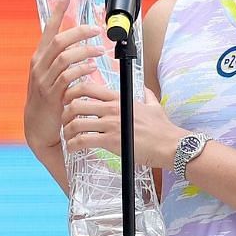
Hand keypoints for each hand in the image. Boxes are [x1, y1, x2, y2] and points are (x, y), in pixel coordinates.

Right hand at [24, 0, 104, 153]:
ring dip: (85, 51)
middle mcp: (38, 65)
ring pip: (64, 57)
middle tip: (96, 30)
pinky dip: (81, 70)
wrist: (37, 126)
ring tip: (100, 51)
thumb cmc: (49, 99)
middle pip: (59, 41)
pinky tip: (92, 68)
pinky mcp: (51, 94)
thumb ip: (61, 61)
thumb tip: (79, 45)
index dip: (56, 13)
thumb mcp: (51, 76)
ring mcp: (43, 80)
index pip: (48, 30)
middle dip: (79, 32)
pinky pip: (67, 77)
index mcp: (39, 57)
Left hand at [61, 82, 185, 169]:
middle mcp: (112, 109)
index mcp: (119, 99)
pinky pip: (83, 140)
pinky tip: (73, 148)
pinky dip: (73, 145)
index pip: (87, 87)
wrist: (171, 146)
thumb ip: (147, 96)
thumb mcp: (155, 106)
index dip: (71, 92)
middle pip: (75, 103)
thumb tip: (146, 91)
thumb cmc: (163, 129)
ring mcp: (111, 124)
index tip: (67, 101)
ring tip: (68, 137)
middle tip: (64, 121)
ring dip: (67, 131)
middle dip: (64, 113)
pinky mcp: (111, 141)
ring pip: (76, 122)